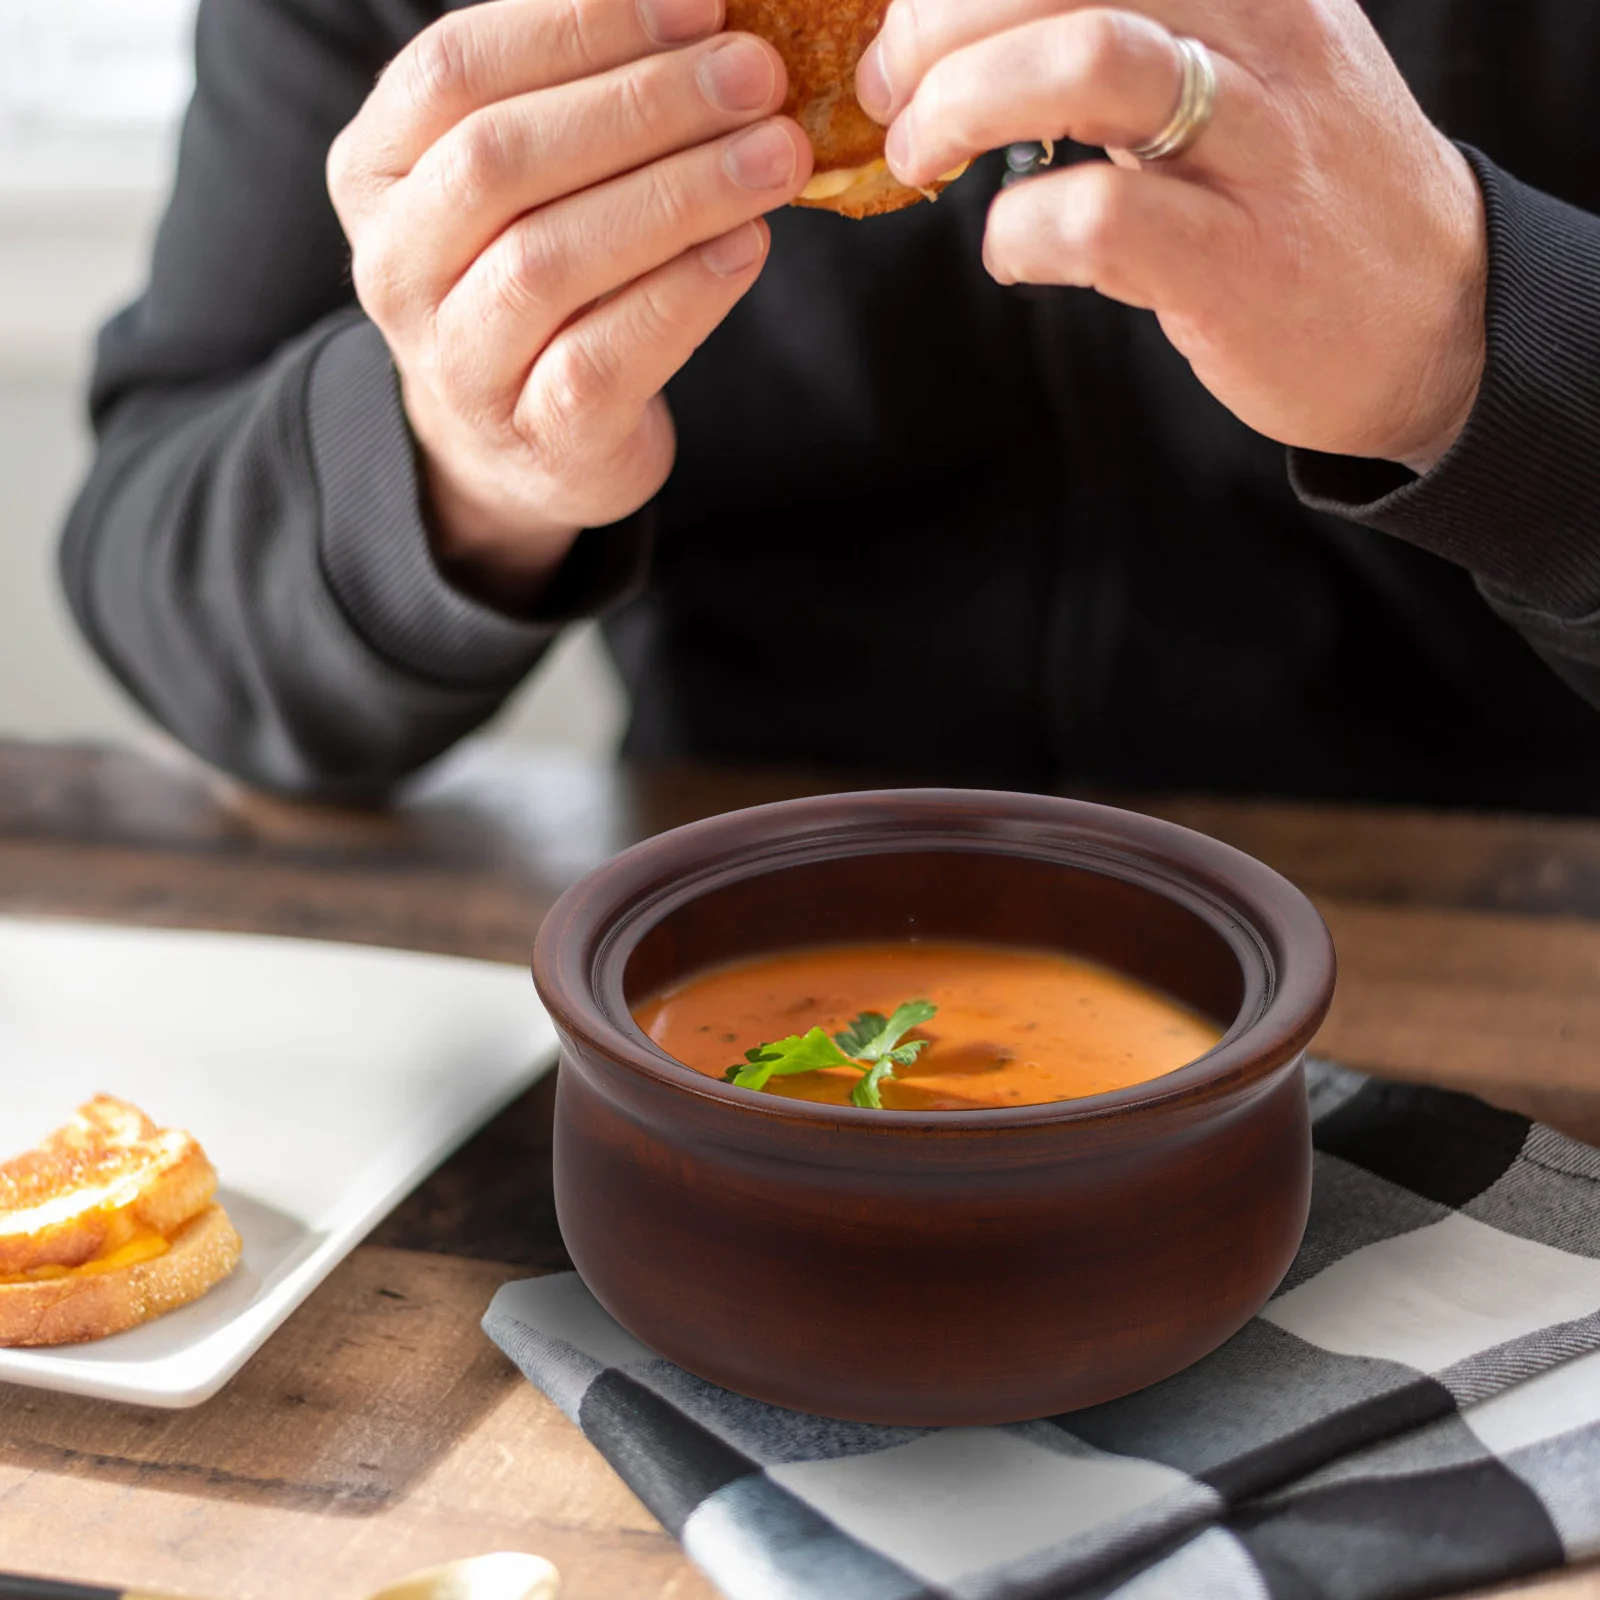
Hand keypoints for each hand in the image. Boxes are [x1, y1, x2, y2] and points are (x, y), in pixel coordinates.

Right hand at [327, 0, 811, 600]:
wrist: (528, 445)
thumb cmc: (539, 274)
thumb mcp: (531, 175)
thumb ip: (581, 93)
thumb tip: (700, 14)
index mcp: (378, 169)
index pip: (457, 68)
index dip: (579, 26)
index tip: (700, 6)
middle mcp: (395, 266)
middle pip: (499, 159)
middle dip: (641, 106)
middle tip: (756, 77)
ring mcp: (458, 363)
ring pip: (549, 261)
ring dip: (678, 195)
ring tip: (775, 157)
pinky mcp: (538, 436)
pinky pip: (604, 357)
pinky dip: (684, 294)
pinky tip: (747, 245)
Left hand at [855, 0, 1486, 472]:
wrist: (1430, 313)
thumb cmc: (1296, 186)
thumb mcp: (1240, 58)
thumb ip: (1132, 18)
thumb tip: (971, 20)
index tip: (910, 27)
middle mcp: (1258, 33)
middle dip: (933, 29)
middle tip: (894, 98)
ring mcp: (1253, 147)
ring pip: (1081, 62)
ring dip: (960, 108)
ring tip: (926, 158)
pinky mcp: (1237, 262)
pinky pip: (1095, 218)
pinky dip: (1015, 235)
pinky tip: (1012, 253)